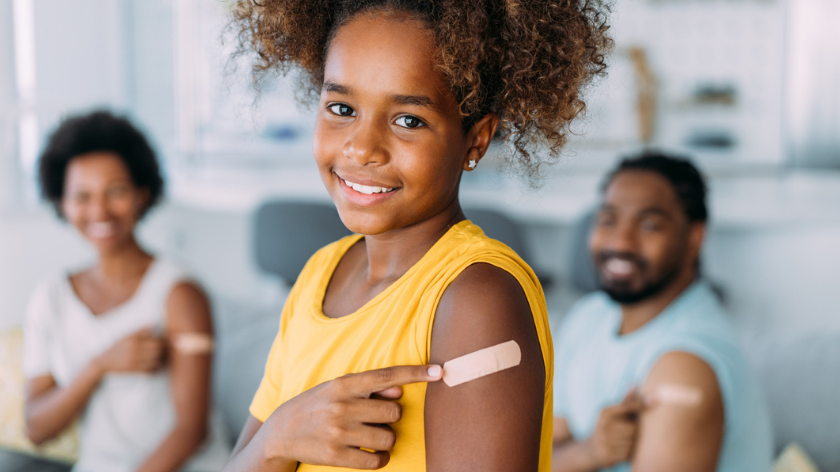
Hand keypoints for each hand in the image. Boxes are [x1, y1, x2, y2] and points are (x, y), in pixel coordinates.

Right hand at [93, 327, 164, 373]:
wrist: (104, 361)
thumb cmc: (117, 347)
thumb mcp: (126, 336)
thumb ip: (139, 331)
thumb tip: (151, 325)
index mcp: (133, 339)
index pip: (155, 339)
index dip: (161, 341)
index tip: (162, 341)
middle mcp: (133, 349)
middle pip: (156, 349)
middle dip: (161, 349)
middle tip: (162, 349)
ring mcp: (133, 360)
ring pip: (155, 359)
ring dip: (159, 358)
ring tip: (158, 356)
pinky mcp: (132, 370)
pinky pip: (149, 369)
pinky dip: (154, 367)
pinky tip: (153, 364)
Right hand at [264, 364, 442, 468]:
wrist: (282, 431)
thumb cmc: (318, 405)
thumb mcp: (338, 389)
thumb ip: (369, 388)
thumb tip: (399, 391)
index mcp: (343, 384)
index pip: (386, 375)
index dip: (416, 373)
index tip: (440, 372)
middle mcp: (342, 406)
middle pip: (393, 411)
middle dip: (391, 416)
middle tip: (376, 417)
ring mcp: (339, 433)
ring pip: (388, 436)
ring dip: (388, 438)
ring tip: (373, 435)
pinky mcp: (336, 457)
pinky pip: (376, 460)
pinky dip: (381, 458)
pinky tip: (374, 453)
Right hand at [584, 388, 644, 467]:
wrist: (591, 450)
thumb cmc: (607, 428)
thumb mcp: (611, 413)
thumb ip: (625, 402)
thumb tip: (635, 384)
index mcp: (605, 413)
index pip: (627, 407)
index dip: (642, 404)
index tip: (657, 398)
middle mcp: (603, 426)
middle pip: (633, 428)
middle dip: (635, 431)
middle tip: (628, 431)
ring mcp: (604, 441)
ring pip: (632, 442)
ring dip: (632, 442)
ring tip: (622, 441)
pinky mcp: (608, 456)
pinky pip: (628, 454)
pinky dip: (629, 452)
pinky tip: (621, 450)